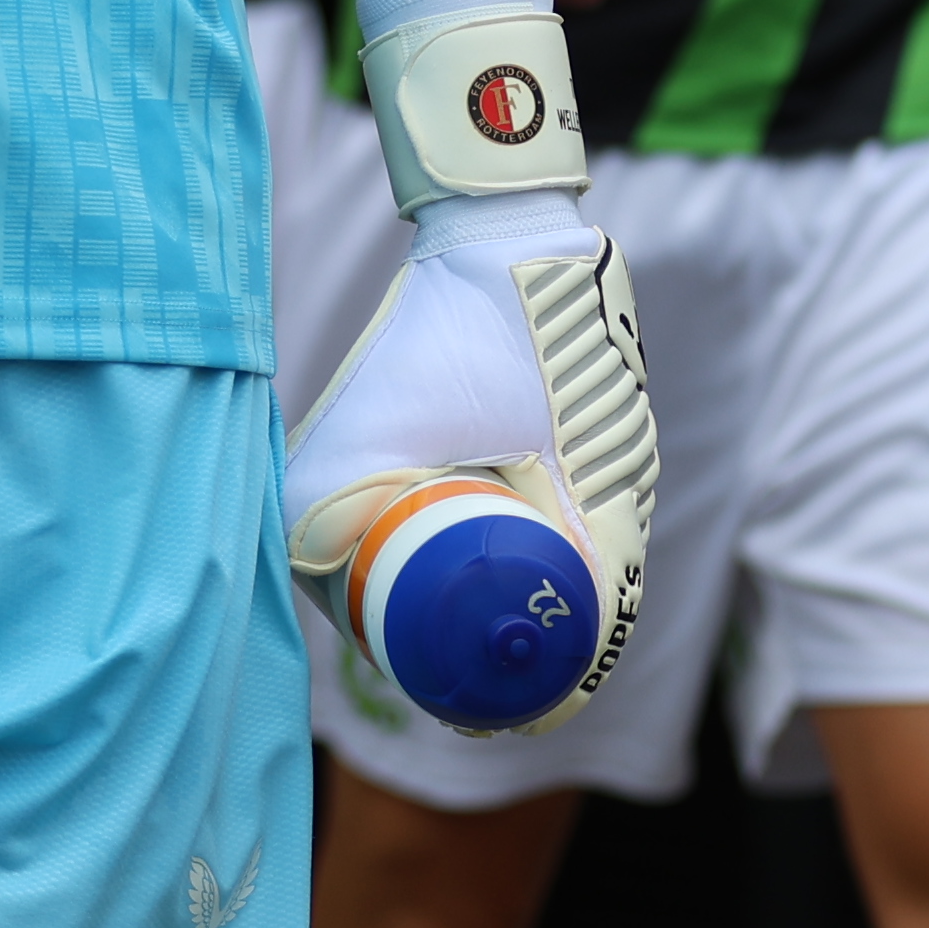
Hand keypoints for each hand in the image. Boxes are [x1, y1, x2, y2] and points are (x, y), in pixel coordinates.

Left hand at [281, 200, 658, 736]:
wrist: (501, 225)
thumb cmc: (447, 325)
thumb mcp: (379, 421)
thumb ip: (332, 497)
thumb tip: (301, 571)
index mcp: (599, 499)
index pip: (592, 633)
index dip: (541, 686)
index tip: (477, 702)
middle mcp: (627, 484)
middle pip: (591, 604)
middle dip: (523, 642)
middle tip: (446, 665)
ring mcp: (624, 452)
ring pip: (588, 554)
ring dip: (532, 584)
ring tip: (452, 610)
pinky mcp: (605, 425)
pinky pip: (583, 507)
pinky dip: (539, 536)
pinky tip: (480, 539)